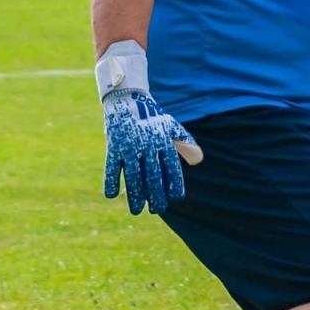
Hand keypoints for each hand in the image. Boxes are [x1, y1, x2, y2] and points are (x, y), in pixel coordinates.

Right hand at [96, 41, 201, 214]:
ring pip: (132, 175)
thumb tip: (199, 161)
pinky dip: (110, 180)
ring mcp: (129, 146)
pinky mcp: (113, 146)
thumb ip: (185, 143)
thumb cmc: (152, 117)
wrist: (126, 98)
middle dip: (155, 195)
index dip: (174, 182)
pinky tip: (111, 195)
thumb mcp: (171, 126)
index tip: (176, 197)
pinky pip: (111, 167)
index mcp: (162, 140)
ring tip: (137, 210)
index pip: (171, 165)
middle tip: (157, 210)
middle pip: (152, 175)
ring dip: (134, 195)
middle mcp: (146, 145)